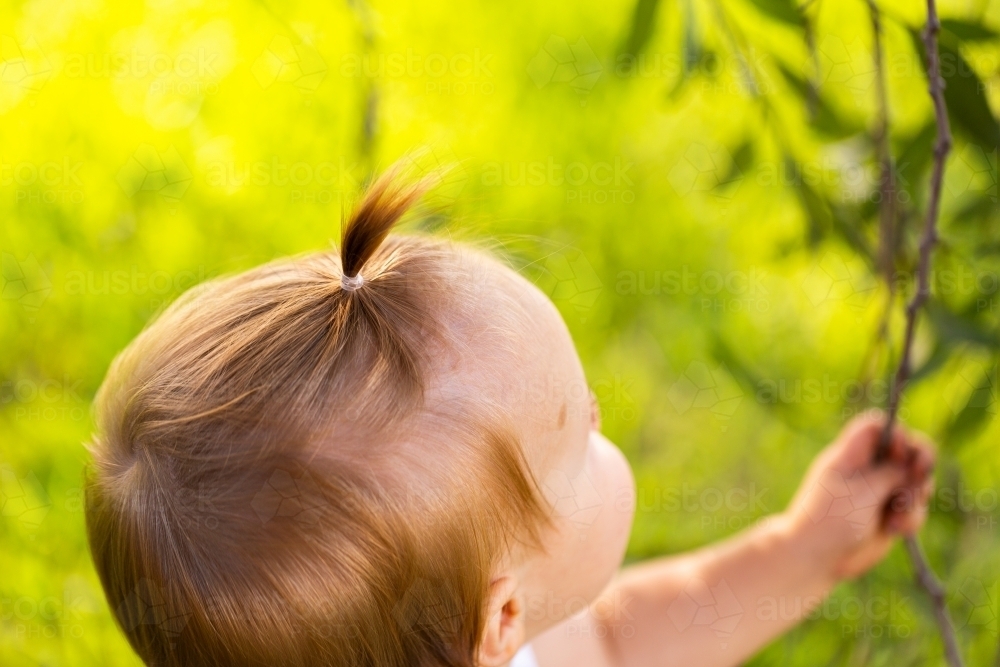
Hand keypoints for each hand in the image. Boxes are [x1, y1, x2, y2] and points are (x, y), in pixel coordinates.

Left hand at [785, 411, 934, 580]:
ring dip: (914, 498)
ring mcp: (878, 493)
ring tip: (898, 515)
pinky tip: (896, 530)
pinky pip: (912, 509)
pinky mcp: (887, 515)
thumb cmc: (831, 520)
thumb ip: (889, 473)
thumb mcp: (862, 491)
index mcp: (850, 456)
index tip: (903, 453)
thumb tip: (909, 464)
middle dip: (919, 464)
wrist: (816, 558)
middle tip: (920, 476)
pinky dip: (911, 518)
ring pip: (913, 482)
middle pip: (904, 451)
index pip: (876, 428)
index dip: (896, 434)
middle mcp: (866, 470)